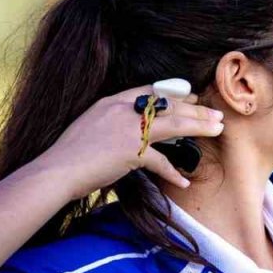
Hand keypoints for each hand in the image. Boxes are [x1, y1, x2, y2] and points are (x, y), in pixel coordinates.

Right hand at [34, 85, 224, 198]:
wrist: (55, 171)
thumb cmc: (69, 155)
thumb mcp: (90, 126)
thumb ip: (112, 122)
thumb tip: (131, 130)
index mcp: (111, 101)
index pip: (151, 91)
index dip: (175, 94)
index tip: (193, 97)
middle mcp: (122, 110)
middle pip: (168, 105)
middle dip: (196, 110)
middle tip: (215, 114)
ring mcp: (127, 129)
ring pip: (173, 124)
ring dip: (199, 126)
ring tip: (217, 129)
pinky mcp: (130, 152)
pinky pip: (160, 161)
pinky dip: (172, 172)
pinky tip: (184, 181)